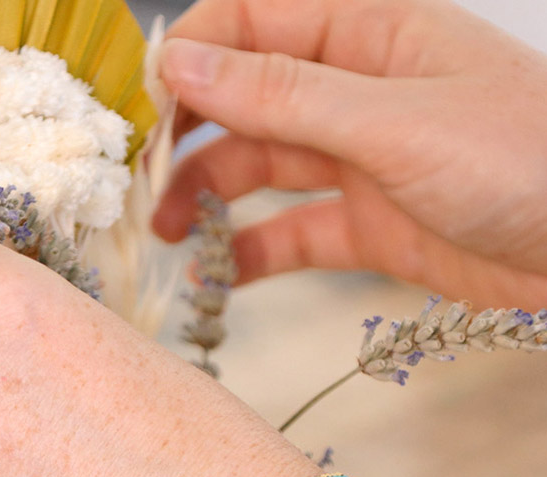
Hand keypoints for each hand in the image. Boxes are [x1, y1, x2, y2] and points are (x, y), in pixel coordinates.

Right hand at [154, 0, 546, 308]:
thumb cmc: (517, 159)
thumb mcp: (391, 121)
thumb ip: (284, 94)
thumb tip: (183, 62)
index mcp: (365, 31)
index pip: (250, 23)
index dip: (191, 58)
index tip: (143, 108)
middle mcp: (354, 91)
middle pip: (245, 102)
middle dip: (189, 138)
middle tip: (142, 186)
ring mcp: (361, 162)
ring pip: (262, 170)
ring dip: (210, 199)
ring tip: (169, 236)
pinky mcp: (371, 228)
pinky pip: (295, 234)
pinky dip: (256, 254)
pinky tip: (221, 276)